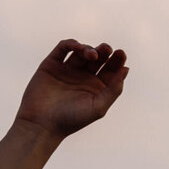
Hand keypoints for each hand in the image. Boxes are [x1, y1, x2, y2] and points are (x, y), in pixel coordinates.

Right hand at [14, 39, 128, 137]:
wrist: (42, 124)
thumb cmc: (71, 120)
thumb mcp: (98, 107)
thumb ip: (113, 89)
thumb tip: (126, 69)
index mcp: (96, 88)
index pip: (111, 70)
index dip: (117, 60)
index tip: (121, 54)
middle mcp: (83, 78)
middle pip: (98, 58)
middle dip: (104, 51)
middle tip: (107, 50)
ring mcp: (67, 70)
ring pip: (82, 52)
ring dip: (89, 49)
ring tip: (92, 55)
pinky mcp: (52, 65)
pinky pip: (63, 48)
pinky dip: (72, 44)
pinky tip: (78, 48)